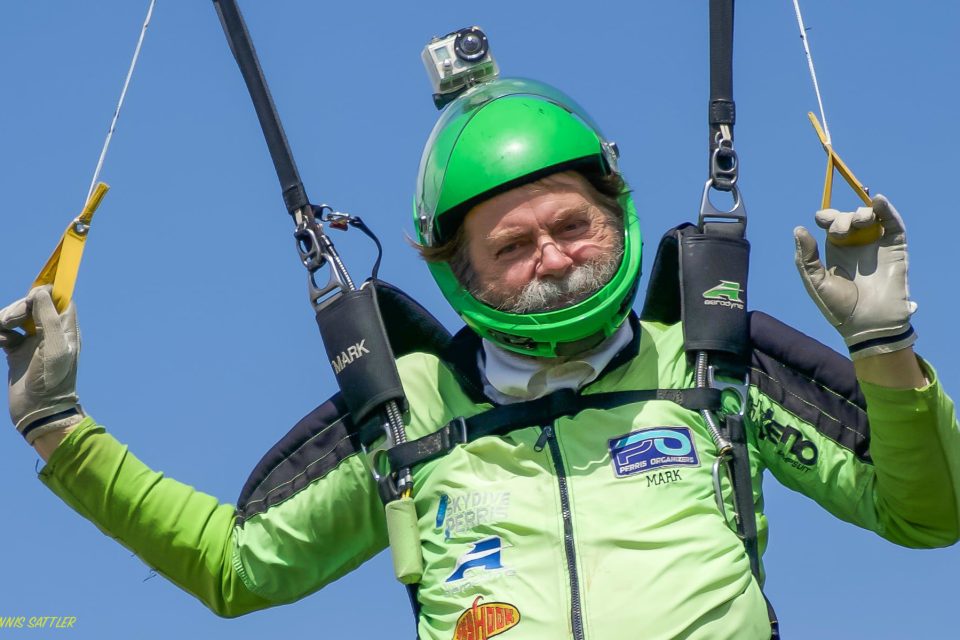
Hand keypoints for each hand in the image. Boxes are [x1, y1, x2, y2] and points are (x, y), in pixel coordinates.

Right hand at [0, 286, 84, 443]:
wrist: (40, 411)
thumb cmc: (53, 379)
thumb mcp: (54, 346)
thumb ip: (49, 317)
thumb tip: (42, 291)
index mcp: (66, 329)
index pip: (60, 300)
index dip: (47, 292)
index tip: (32, 293)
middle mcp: (51, 333)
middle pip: (33, 305)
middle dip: (18, 307)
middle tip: (10, 321)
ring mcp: (33, 342)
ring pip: (16, 317)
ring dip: (5, 318)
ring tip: (1, 331)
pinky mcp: (17, 352)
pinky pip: (5, 332)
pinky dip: (0, 332)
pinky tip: (0, 340)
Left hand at [793, 195, 916, 359]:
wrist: (868, 324)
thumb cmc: (839, 308)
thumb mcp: (815, 282)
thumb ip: (806, 257)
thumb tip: (798, 229)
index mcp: (836, 251)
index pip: (831, 224)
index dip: (827, 216)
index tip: (822, 220)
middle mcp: (856, 245)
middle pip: (849, 218)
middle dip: (842, 218)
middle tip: (841, 232)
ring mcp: (876, 245)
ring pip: (870, 216)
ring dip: (862, 212)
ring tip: (859, 223)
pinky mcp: (895, 248)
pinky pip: (893, 223)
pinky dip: (886, 209)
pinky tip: (877, 200)